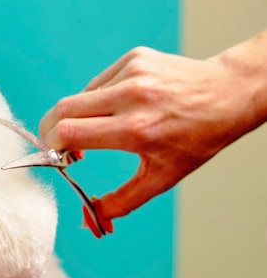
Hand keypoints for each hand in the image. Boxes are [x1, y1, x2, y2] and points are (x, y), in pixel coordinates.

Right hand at [40, 38, 265, 218]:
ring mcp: (132, 72)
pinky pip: (98, 82)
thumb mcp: (161, 178)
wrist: (228, 94)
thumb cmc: (197, 138)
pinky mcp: (134, 58)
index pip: (69, 132)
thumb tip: (91, 220)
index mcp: (136, 130)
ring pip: (79, 97)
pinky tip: (117, 107)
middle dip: (50, 130)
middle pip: (62, 110)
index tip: (58, 158)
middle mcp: (132, 96)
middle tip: (61, 146)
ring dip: (77, 116)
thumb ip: (121, 202)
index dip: (52, 146)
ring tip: (99, 129)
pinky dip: (97, 99)